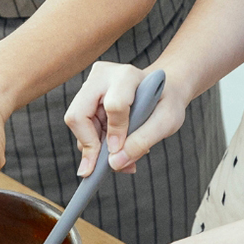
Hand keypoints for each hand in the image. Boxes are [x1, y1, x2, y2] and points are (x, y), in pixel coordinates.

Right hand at [64, 62, 187, 174]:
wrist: (163, 90)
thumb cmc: (166, 102)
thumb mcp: (166, 122)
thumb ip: (142, 141)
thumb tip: (113, 163)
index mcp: (127, 76)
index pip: (114, 106)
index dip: (115, 133)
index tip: (119, 153)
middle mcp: (101, 77)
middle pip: (78, 115)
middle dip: (89, 145)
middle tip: (99, 168)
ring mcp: (89, 87)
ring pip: (77, 125)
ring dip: (95, 147)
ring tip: (120, 156)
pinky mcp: (85, 99)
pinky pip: (81, 128)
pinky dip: (96, 144)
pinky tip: (115, 149)